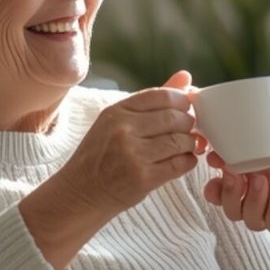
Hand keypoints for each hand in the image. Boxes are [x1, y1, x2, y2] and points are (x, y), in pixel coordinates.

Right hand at [57, 70, 199, 213]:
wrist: (80, 192)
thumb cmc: (101, 154)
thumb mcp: (117, 121)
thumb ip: (153, 100)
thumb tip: (186, 76)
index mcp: (117, 111)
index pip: (163, 95)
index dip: (182, 101)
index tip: (184, 109)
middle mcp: (124, 130)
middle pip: (175, 117)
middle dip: (188, 123)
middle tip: (187, 130)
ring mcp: (133, 155)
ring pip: (180, 141)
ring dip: (189, 143)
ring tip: (184, 146)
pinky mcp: (143, 178)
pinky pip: (180, 164)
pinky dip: (188, 161)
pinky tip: (181, 160)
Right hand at [202, 139, 269, 231]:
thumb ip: (243, 146)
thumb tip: (216, 151)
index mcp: (240, 182)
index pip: (216, 193)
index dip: (214, 190)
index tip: (218, 175)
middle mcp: (249, 200)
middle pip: (230, 210)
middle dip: (231, 194)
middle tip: (239, 175)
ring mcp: (265, 212)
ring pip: (249, 220)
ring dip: (254, 200)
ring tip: (265, 181)